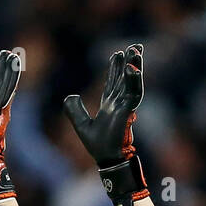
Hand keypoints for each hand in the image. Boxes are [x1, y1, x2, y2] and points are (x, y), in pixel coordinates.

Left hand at [63, 43, 143, 167]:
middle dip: (129, 61)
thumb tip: (70, 95)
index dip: (116, 68)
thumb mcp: (81, 125)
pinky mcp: (128, 111)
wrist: (107, 158)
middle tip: (134, 46)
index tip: (117, 54)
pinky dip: (132, 80)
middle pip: (125, 77)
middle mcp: (119, 103)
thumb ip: (74, 110)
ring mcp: (125, 106)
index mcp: (110, 105)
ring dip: (134, 65)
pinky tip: (131, 68)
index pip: (114, 82)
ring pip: (131, 81)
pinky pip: (132, 92)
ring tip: (135, 51)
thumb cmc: (99, 145)